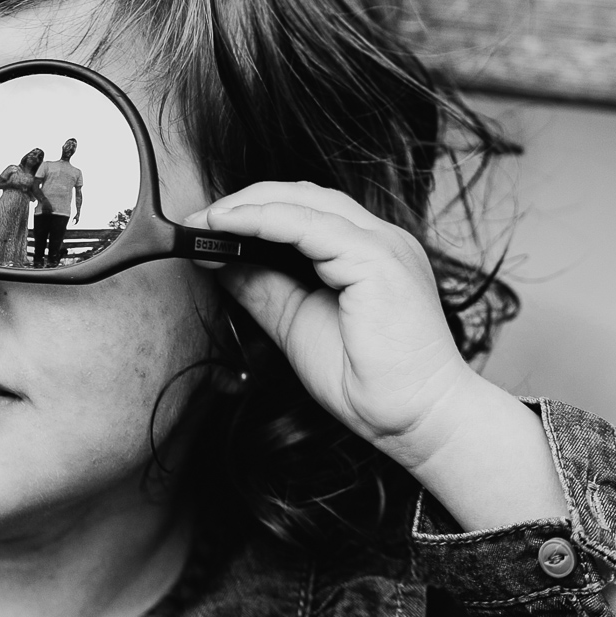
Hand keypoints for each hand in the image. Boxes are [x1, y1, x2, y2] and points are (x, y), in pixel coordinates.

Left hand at [191, 182, 485, 471]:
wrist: (419, 421)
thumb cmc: (373, 385)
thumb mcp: (297, 325)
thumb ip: (264, 289)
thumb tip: (221, 261)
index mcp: (367, 254)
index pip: (306, 211)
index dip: (254, 211)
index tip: (205, 228)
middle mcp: (380, 240)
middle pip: (304, 196)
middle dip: (245, 201)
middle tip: (196, 221)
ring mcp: (383, 245)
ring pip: (307, 202)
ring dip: (249, 206)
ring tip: (207, 222)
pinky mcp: (378, 259)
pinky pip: (311, 226)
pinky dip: (266, 220)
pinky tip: (232, 226)